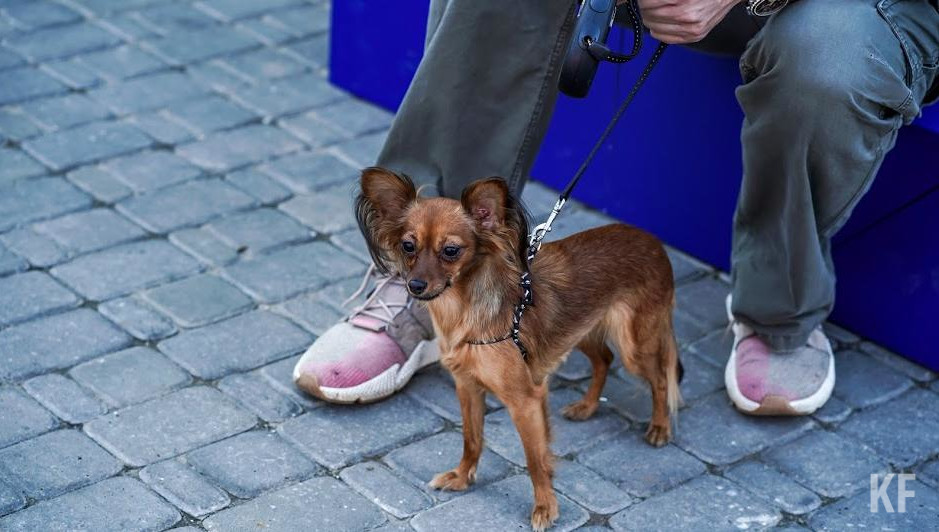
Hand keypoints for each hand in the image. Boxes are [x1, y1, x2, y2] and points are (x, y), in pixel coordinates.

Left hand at [628, 0, 742, 43]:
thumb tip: (646, 1)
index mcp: (683, 0)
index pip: (649, 3)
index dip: (643, 1)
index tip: (643, 0)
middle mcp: (687, 15)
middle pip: (649, 15)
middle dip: (645, 8)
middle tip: (646, 4)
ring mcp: (691, 28)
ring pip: (654, 27)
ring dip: (649, 19)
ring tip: (652, 12)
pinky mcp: (695, 36)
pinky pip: (665, 38)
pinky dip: (657, 31)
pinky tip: (658, 24)